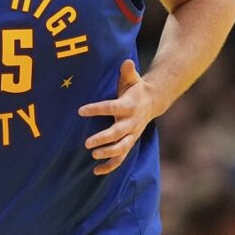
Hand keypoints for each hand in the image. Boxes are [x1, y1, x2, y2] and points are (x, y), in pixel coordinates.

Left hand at [78, 59, 160, 175]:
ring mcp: (131, 134)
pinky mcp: (130, 142)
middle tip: (87, 143)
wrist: (152, 102)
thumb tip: (127, 62)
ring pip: (121, 148)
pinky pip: (121, 157)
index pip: (111, 108)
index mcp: (129, 106)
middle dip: (103, 139)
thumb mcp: (133, 79)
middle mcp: (131, 122)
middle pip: (117, 133)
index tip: (81, 110)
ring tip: (93, 155)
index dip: (97, 109)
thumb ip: (128, 72)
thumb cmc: (136, 89)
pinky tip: (96, 171)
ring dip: (108, 153)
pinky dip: (110, 166)